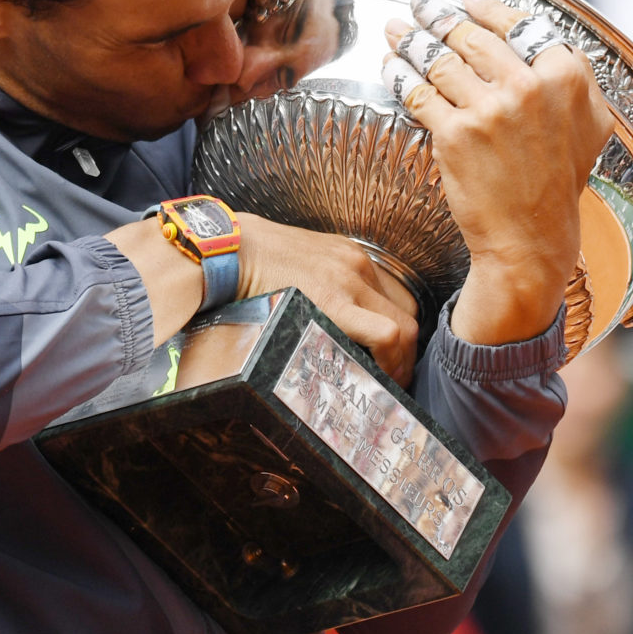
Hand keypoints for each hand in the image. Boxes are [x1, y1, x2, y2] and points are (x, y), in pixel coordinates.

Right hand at [109, 211, 419, 384]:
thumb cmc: (249, 260)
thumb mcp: (297, 262)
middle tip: (392, 379)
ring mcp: (349, 281)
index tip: (390, 357)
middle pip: (407, 314)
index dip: (401, 334)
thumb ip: (318, 284)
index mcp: (348, 256)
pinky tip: (378, 377)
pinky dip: (390, 359)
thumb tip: (323, 319)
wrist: (226, 248)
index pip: (395, 297)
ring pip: (403, 328)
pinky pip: (385, 334)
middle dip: (406, 353)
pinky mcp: (335, 301)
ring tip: (386, 385)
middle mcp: (357, 265)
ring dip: (401, 362)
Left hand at [382, 0, 613, 344]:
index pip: (519, 25)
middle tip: (419, 5)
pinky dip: (399, 75)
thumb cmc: (557, 183)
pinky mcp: (456, 134)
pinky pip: (419, 92)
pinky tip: (390, 66)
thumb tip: (549, 41)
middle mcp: (530, 86)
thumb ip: (575, 80)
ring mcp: (491, 109)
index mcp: (566, 77)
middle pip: (472, 38)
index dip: (486, 8)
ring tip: (395, 29)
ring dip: (411, 39)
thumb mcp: (588, 126)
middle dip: (438, 17)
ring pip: (440, 60)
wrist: (531, 237)